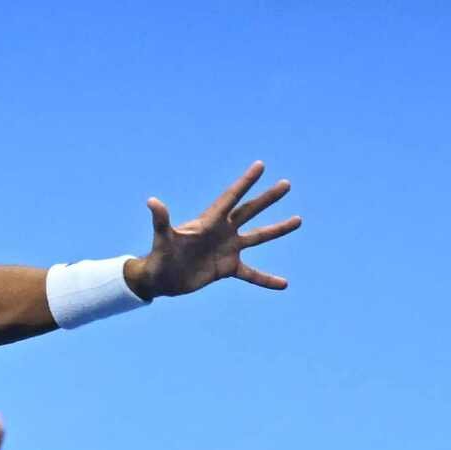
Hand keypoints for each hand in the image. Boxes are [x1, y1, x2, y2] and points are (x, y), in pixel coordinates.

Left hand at [127, 161, 301, 298]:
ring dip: (277, 229)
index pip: (230, 197)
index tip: (260, 165)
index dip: (245, 182)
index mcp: (209, 222)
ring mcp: (227, 249)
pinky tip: (283, 284)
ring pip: (257, 237)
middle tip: (286, 184)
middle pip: (249, 211)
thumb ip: (161, 220)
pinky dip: (266, 279)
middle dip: (267, 198)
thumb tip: (152, 201)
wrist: (160, 279)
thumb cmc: (159, 256)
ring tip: (298, 220)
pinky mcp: (227, 268)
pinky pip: (252, 274)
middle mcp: (222, 232)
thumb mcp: (162, 238)